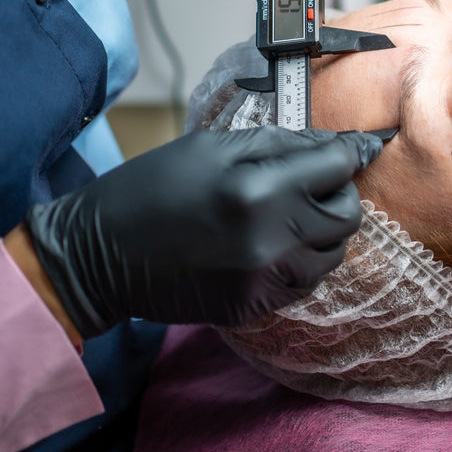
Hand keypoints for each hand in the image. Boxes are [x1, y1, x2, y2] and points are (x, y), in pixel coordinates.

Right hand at [23, 127, 381, 336]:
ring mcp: (264, 281)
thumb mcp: (210, 145)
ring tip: (287, 216)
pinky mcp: (255, 308)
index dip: (346, 152)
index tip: (351, 149)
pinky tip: (269, 244)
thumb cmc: (152, 187)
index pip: (337, 166)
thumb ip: (278, 143)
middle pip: (346, 215)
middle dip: (337, 193)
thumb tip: (335, 143)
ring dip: (321, 231)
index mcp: (259, 189)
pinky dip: (300, 261)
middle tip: (310, 184)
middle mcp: (271, 239)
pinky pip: (305, 283)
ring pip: (334, 254)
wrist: (100, 256)